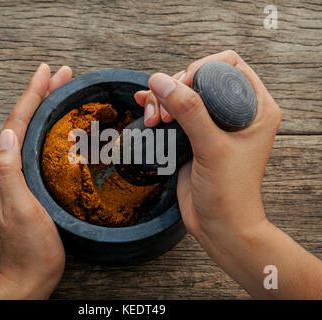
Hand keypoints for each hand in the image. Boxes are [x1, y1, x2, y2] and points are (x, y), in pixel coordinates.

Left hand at [0, 64, 72, 298]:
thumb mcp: (21, 210)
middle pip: (23, 122)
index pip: (17, 123)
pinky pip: (38, 145)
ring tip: (61, 90)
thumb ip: (8, 172)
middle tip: (61, 74)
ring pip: (31, 131)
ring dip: (45, 107)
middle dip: (41, 94)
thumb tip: (6, 134)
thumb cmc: (31, 246)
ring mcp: (18, 175)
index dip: (32, 95)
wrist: (32, 273)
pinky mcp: (30, 182)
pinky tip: (59, 125)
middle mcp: (6, 168)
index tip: (46, 72)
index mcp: (2, 170)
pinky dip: (48, 128)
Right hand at [135, 50, 281, 253]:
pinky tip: (144, 106)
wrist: (219, 226)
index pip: (229, 65)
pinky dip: (159, 107)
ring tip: (153, 119)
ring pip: (184, 93)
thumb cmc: (229, 192)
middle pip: (201, 77)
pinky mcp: (195, 136)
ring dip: (163, 99)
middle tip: (163, 112)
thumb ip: (189, 111)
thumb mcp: (211, 148)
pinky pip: (175, 112)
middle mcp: (236, 112)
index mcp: (255, 108)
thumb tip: (161, 80)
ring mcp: (214, 124)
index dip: (202, 68)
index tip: (182, 86)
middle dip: (176, 87)